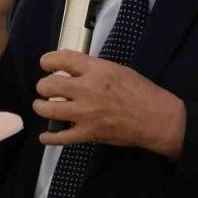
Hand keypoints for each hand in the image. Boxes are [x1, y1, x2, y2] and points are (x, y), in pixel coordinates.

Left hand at [33, 51, 186, 159]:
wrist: (157, 118)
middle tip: (46, 89)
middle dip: (43, 86)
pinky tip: (45, 136)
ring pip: (48, 110)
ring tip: (43, 107)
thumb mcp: (118, 69)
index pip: (61, 59)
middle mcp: (86, 89)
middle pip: (48, 85)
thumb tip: (74, 69)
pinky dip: (49, 138)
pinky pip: (60, 138)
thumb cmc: (141, 91)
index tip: (46, 64)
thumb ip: (95, 68)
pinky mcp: (88, 134)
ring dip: (41, 107)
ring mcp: (85, 113)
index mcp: (96, 70)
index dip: (47, 61)